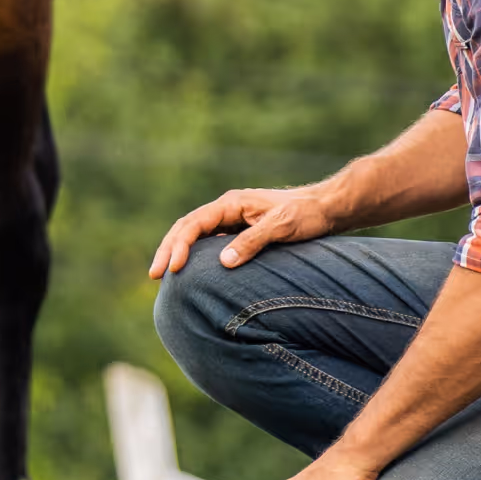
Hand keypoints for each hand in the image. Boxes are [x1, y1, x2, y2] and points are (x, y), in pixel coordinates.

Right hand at [149, 182, 341, 278]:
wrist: (326, 208)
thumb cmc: (305, 215)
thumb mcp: (280, 228)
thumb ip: (251, 242)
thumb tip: (223, 263)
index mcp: (231, 204)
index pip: (194, 223)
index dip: (179, 246)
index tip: (173, 269)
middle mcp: (227, 209)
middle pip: (187, 228)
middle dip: (169, 250)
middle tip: (154, 275)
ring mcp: (232, 220)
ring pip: (196, 235)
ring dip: (179, 252)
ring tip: (164, 275)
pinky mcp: (239, 231)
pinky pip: (210, 242)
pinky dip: (196, 256)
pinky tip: (192, 271)